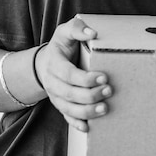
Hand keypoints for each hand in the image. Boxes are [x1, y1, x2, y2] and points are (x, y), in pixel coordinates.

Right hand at [37, 16, 110, 131]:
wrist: (45, 62)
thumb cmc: (61, 46)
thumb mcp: (65, 31)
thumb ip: (77, 28)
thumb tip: (93, 33)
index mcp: (54, 63)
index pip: (69, 74)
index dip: (86, 79)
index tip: (104, 77)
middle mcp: (52, 82)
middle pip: (69, 93)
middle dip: (89, 95)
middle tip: (109, 90)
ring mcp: (55, 95)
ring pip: (67, 108)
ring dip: (86, 111)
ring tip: (104, 109)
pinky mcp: (60, 104)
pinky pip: (66, 116)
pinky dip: (75, 123)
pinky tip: (87, 127)